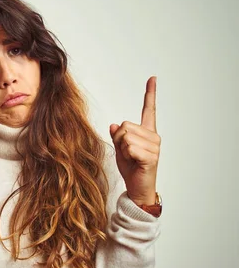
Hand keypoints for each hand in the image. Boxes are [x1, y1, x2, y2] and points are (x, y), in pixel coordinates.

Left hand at [109, 76, 160, 205]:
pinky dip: (127, 155)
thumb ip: (118, 136)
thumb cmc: (131, 169)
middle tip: (127, 153)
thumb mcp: (120, 150)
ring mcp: (154, 146)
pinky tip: (134, 162)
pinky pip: (129, 147)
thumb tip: (114, 125)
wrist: (138, 188)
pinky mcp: (151, 156)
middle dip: (119, 139)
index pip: (149, 110)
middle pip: (125, 125)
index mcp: (147, 133)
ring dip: (122, 148)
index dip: (150, 94)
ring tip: (131, 159)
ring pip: (125, 136)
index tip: (152, 78)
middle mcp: (153, 137)